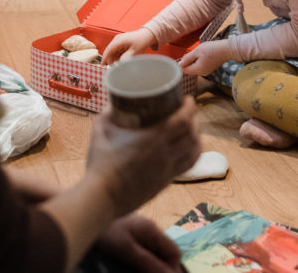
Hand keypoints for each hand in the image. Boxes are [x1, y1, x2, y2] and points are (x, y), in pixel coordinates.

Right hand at [85, 96, 199, 215]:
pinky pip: (188, 166)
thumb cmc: (100, 165)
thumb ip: (106, 115)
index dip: (189, 108)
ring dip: (197, 137)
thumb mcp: (100, 132)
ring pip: (194, 151)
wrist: (102, 198)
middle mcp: (164, 154)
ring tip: (192, 129)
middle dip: (194, 119)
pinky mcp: (165, 182)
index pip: (182, 121)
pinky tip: (190, 150)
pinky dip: (193, 154)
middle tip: (189, 111)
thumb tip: (111, 104)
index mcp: (152, 139)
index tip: (188, 99)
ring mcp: (167, 170)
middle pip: (192, 134)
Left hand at [93, 213, 182, 271]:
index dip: (171, 270)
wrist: (82, 212)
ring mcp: (138, 230)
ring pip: (152, 252)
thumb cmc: (103, 230)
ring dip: (148, 265)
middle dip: (158, 268)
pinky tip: (126, 264)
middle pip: (164, 254)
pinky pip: (141, 249)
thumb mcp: (126, 249)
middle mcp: (148, 229)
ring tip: (133, 269)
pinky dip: (139, 259)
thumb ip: (148, 262)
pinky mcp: (127, 233)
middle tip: (139, 271)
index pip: (174, 254)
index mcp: (152, 230)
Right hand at [102, 28, 156, 64]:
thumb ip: (126, 58)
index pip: (109, 50)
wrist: (146, 35)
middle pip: (109, 52)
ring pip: (112, 52)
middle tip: (115, 67)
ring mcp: (118, 40)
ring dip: (115, 58)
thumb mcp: (134, 52)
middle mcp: (117, 39)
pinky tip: (123, 58)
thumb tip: (119, 63)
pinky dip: (118, 55)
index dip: (105, 59)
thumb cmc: (141, 42)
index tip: (103, 66)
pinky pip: (116, 50)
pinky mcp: (120, 42)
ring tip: (122, 62)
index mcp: (119, 40)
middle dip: (111, 60)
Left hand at [178, 41, 233, 76]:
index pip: (184, 70)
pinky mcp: (209, 68)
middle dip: (188, 61)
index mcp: (198, 70)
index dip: (181, 63)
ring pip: (195, 67)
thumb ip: (187, 58)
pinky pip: (200, 66)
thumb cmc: (212, 49)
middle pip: (189, 69)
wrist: (226, 50)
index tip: (184, 55)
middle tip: (193, 52)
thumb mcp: (197, 51)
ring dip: (194, 60)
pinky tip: (203, 54)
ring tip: (199, 52)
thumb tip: (180, 64)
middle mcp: (202, 73)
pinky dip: (199, 61)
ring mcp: (206, 71)